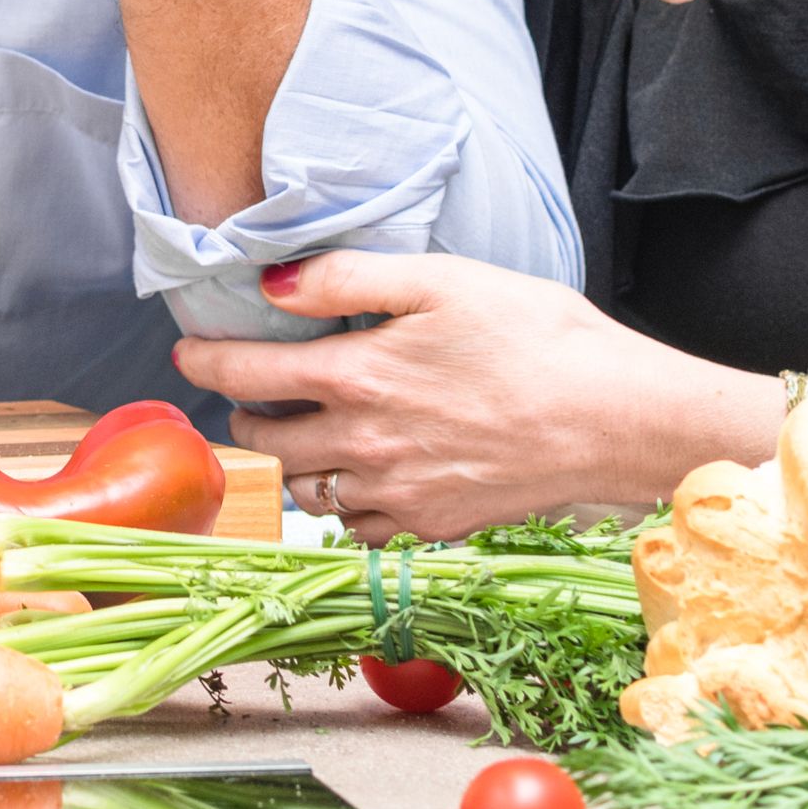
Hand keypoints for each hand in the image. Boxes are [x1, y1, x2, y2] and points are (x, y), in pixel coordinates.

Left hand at [173, 252, 784, 540]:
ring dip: (291, 464)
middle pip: (267, 441)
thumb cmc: (542, 339)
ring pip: (307, 493)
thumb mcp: (443, 279)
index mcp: (358, 376)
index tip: (188, 354)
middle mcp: (364, 444)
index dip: (206, 362)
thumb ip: (349, 278)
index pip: (246, 374)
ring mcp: (398, 494)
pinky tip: (365, 478)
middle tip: (254, 392)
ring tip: (304, 434)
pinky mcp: (435, 527)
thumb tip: (274, 284)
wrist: (619, 420)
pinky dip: (347, 509)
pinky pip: (361, 530)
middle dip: (246, 415)